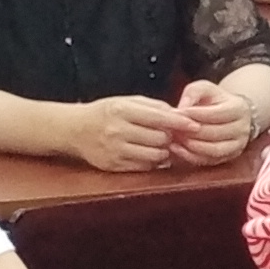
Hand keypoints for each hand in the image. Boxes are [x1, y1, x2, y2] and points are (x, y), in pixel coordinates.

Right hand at [66, 96, 183, 170]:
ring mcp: (115, 150)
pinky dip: (152, 162)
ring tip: (160, 144)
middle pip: (160, 138)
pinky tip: (149, 154)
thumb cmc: (105, 112)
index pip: (159, 118)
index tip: (194, 125)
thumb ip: (153, 106)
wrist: (74, 129)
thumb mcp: (126, 101)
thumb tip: (179, 114)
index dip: (180, 122)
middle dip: (170, 137)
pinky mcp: (113, 165)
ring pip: (155, 155)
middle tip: (171, 134)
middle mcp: (117, 131)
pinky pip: (144, 167)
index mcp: (122, 110)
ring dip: (164, 151)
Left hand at [157, 80, 255, 165]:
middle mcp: (242, 129)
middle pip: (214, 133)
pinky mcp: (228, 158)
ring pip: (213, 150)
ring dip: (190, 146)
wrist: (230, 115)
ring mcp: (237, 146)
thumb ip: (193, 93)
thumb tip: (181, 109)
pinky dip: (191, 156)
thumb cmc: (215, 100)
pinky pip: (209, 160)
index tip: (176, 112)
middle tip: (172, 127)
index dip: (195, 114)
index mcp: (239, 108)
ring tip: (174, 138)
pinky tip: (177, 149)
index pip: (217, 114)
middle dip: (190, 131)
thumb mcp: (205, 88)